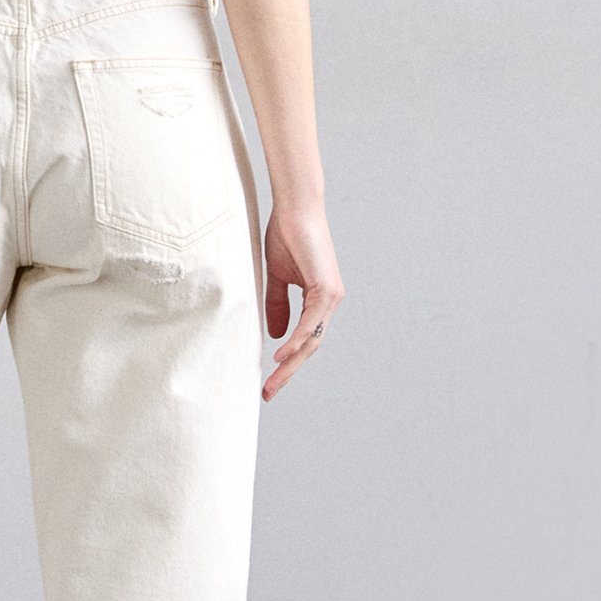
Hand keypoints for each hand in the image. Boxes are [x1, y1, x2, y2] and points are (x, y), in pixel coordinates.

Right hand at [262, 205, 342, 398]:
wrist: (295, 209)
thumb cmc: (287, 236)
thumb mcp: (276, 278)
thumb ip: (277, 305)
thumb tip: (275, 335)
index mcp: (319, 301)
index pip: (304, 340)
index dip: (287, 362)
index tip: (269, 381)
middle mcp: (330, 302)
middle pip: (310, 347)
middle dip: (288, 372)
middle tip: (269, 392)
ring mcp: (331, 296)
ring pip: (312, 340)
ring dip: (291, 364)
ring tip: (273, 382)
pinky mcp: (327, 288)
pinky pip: (311, 323)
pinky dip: (296, 340)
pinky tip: (282, 356)